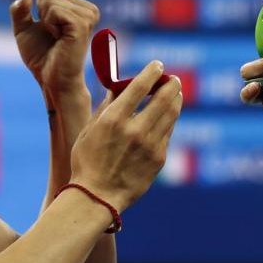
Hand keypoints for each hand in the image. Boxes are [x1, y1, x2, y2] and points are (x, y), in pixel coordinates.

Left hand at [10, 0, 99, 97]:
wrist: (51, 80)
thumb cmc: (41, 56)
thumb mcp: (24, 30)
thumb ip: (20, 11)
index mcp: (79, 7)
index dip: (40, 6)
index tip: (48, 26)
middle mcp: (88, 8)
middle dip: (42, 11)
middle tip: (52, 33)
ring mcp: (87, 15)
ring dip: (45, 20)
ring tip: (57, 38)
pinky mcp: (82, 24)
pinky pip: (54, 10)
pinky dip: (49, 24)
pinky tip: (59, 39)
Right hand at [69, 62, 182, 211]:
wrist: (97, 197)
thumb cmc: (87, 162)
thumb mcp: (90, 130)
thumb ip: (107, 107)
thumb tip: (119, 87)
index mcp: (114, 119)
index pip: (140, 86)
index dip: (152, 72)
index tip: (158, 65)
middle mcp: (135, 130)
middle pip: (164, 97)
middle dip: (171, 84)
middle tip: (172, 79)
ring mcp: (150, 145)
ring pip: (171, 114)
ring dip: (175, 99)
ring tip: (175, 93)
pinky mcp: (159, 158)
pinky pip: (168, 132)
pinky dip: (169, 120)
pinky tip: (166, 116)